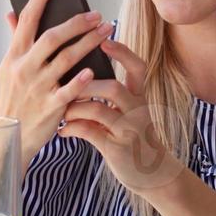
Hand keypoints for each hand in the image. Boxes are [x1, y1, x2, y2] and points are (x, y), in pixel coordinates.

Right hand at [0, 0, 114, 170]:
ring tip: (106, 31)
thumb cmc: (13, 98)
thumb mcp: (8, 69)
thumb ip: (15, 40)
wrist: (9, 137)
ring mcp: (37, 88)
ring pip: (65, 60)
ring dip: (88, 43)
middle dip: (76, 23)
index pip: (27, 20)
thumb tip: (11, 13)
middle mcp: (24, 69)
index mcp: (14, 56)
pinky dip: (81, 80)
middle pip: (52, 38)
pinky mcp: (50, 108)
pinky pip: (68, 91)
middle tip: (97, 14)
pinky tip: (94, 70)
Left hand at [58, 37, 185, 192]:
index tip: (104, 41)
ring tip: (62, 110)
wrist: (154, 174)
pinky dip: (73, 129)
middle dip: (87, 84)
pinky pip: (91, 133)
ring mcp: (128, 130)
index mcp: (139, 97)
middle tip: (68, 83)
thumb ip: (109, 97)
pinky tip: (62, 131)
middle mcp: (136, 111)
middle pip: (114, 88)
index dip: (122, 53)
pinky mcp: (117, 148)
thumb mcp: (129, 113)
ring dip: (76, 107)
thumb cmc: (134, 138)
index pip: (137, 68)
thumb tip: (81, 76)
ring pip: (99, 110)